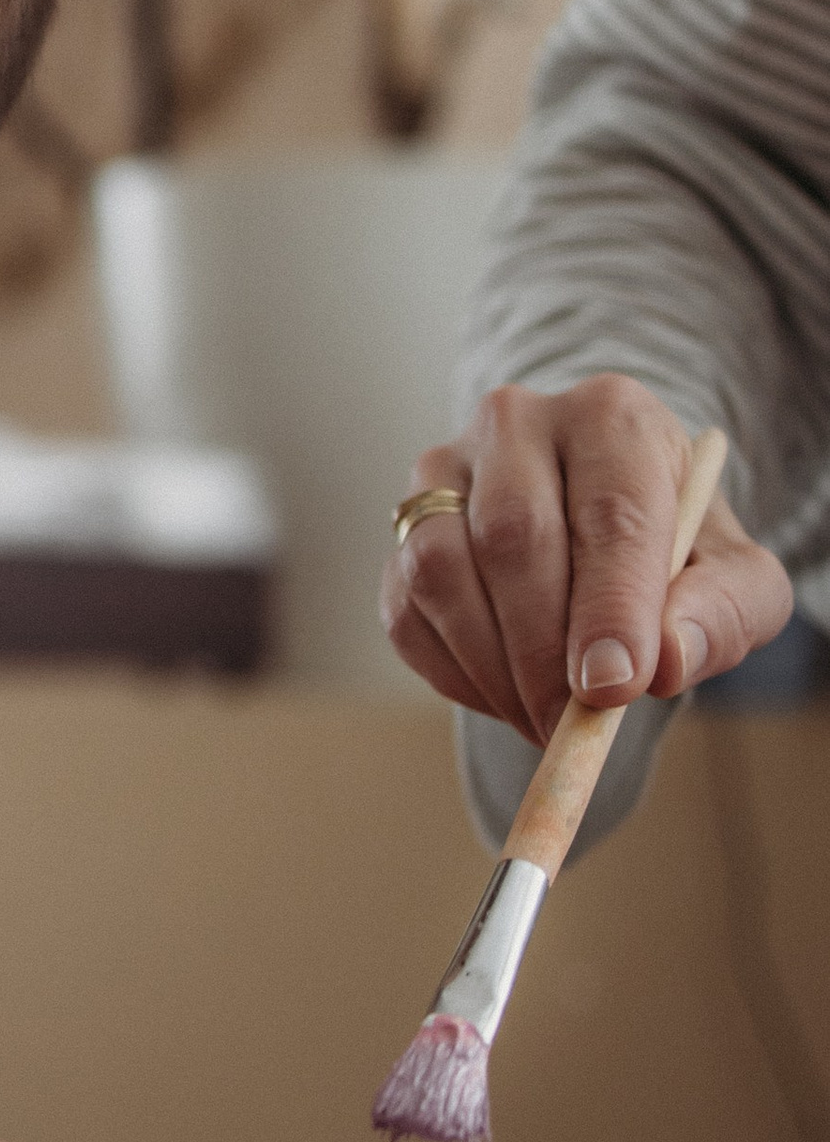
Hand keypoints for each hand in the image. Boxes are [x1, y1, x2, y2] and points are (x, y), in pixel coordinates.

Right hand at [380, 376, 791, 742]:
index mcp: (611, 417)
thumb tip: (664, 661)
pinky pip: (406, 610)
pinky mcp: (404, 529)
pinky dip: (454, 671)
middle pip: (513, 535)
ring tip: (541, 716)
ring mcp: (445, 471)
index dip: (608, 606)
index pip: (609, 512)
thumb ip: (723, 613)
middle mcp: (517, 424)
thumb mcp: (737, 579)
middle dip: (542, 649)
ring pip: (441, 570)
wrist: (608, 528)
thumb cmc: (677, 552)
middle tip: (570, 724)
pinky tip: (505, 692)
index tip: (612, 687)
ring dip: (491, 665)